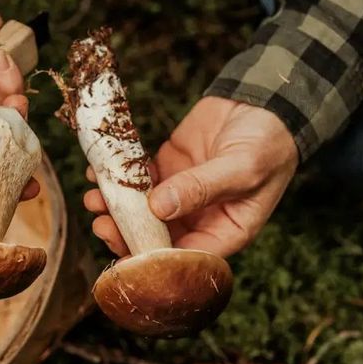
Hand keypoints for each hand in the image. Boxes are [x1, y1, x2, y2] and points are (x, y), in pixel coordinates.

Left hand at [84, 96, 297, 256]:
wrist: (263, 101)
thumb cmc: (268, 142)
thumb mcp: (242, 168)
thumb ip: (202, 188)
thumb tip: (159, 208)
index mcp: (226, 231)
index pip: (187, 259)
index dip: (155, 262)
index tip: (126, 258)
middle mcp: (199, 219)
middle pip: (156, 238)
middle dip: (125, 234)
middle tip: (102, 224)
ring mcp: (179, 194)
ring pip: (140, 210)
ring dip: (115, 207)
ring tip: (94, 198)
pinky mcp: (166, 169)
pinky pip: (137, 180)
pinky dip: (118, 178)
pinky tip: (99, 172)